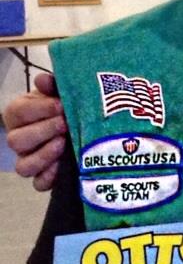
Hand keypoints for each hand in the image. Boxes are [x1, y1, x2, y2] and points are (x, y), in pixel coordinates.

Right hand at [2, 72, 66, 189]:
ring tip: (63, 143)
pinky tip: (62, 166)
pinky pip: (39, 184)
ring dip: (44, 155)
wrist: (85, 121)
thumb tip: (43, 80)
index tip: (60, 105)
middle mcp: (19, 139)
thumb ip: (52, 85)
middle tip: (65, 123)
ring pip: (24, 166)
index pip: (17, 112)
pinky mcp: (44, 177)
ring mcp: (29, 160)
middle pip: (17, 141)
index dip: (38, 109)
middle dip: (43, 131)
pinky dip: (49, 177)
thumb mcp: (60, 91)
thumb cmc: (67, 103)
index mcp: (19, 114)